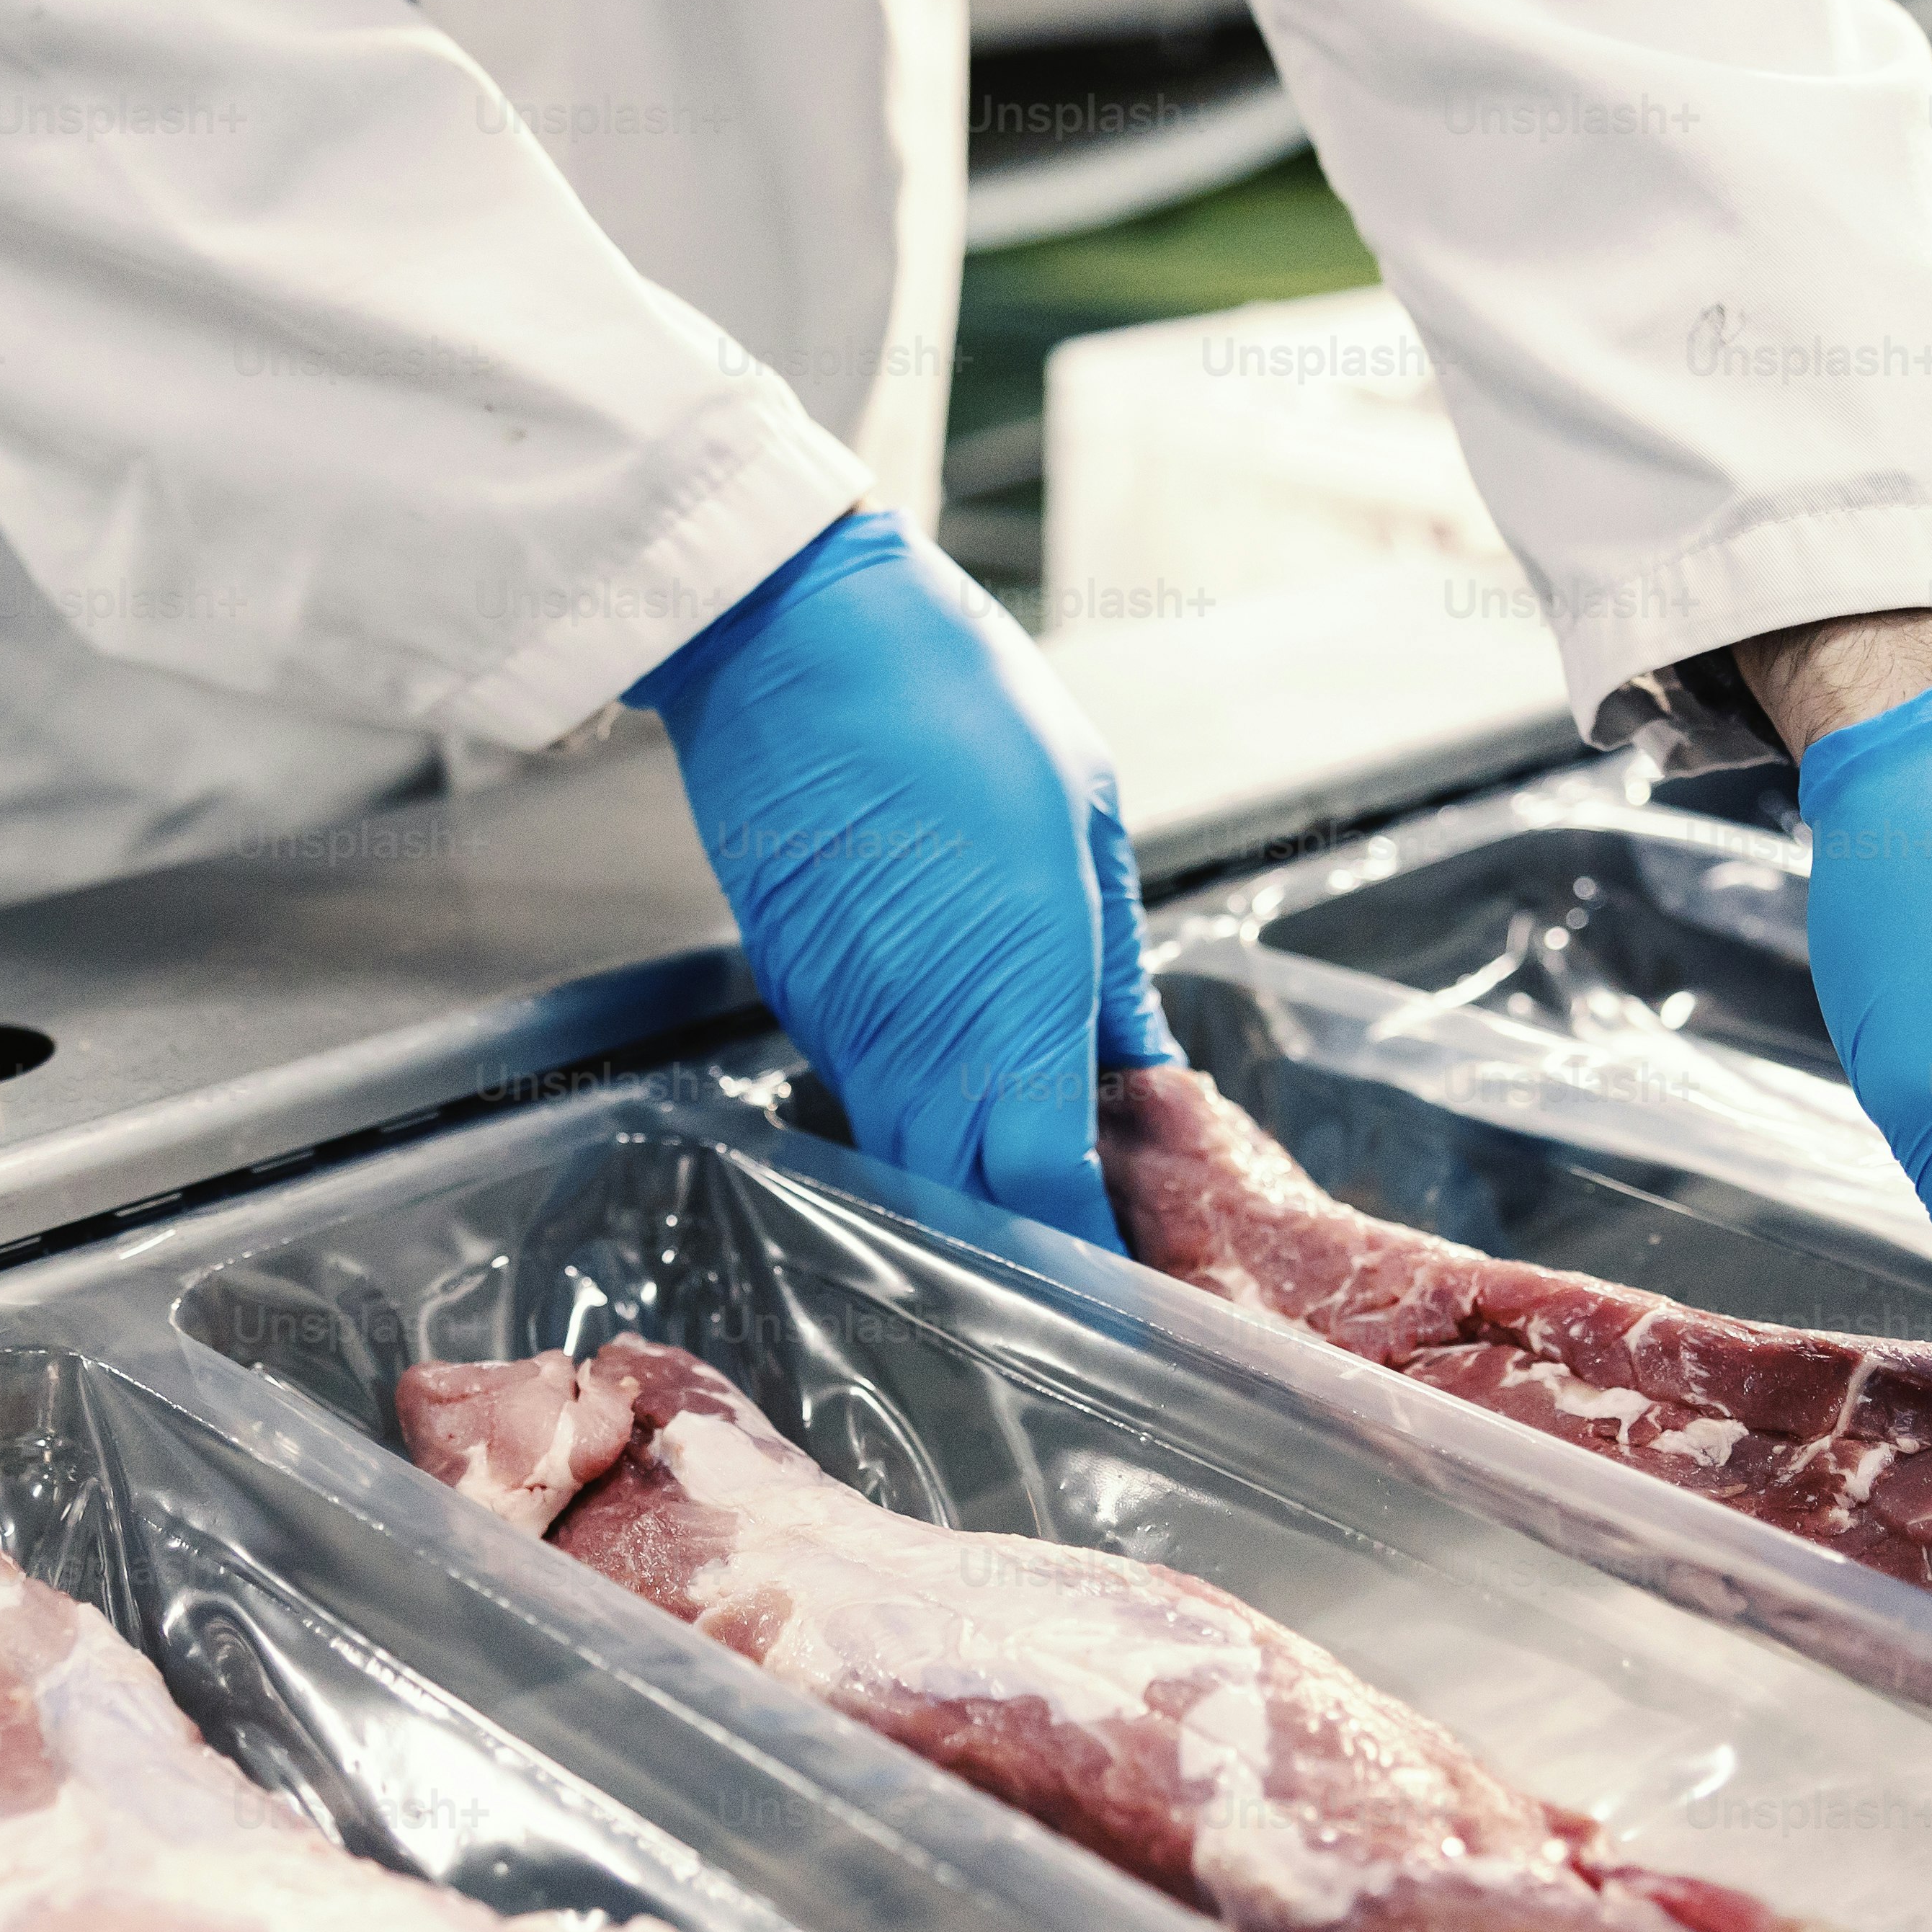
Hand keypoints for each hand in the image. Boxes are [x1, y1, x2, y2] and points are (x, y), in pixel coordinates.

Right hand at [629, 511, 1174, 1246]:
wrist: (789, 639)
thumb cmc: (955, 700)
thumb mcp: (1090, 823)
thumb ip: (1111, 971)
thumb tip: (1142, 1066)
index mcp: (1017, 1002)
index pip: (1048, 1198)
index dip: (1092, 1265)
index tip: (1138, 1292)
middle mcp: (924, 1043)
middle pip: (973, 1215)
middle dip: (1035, 1254)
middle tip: (1100, 1257)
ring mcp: (850, 1030)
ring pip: (913, 1167)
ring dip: (975, 1193)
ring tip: (1045, 1183)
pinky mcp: (803, 1002)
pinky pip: (871, 1100)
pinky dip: (924, 1123)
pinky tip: (970, 1094)